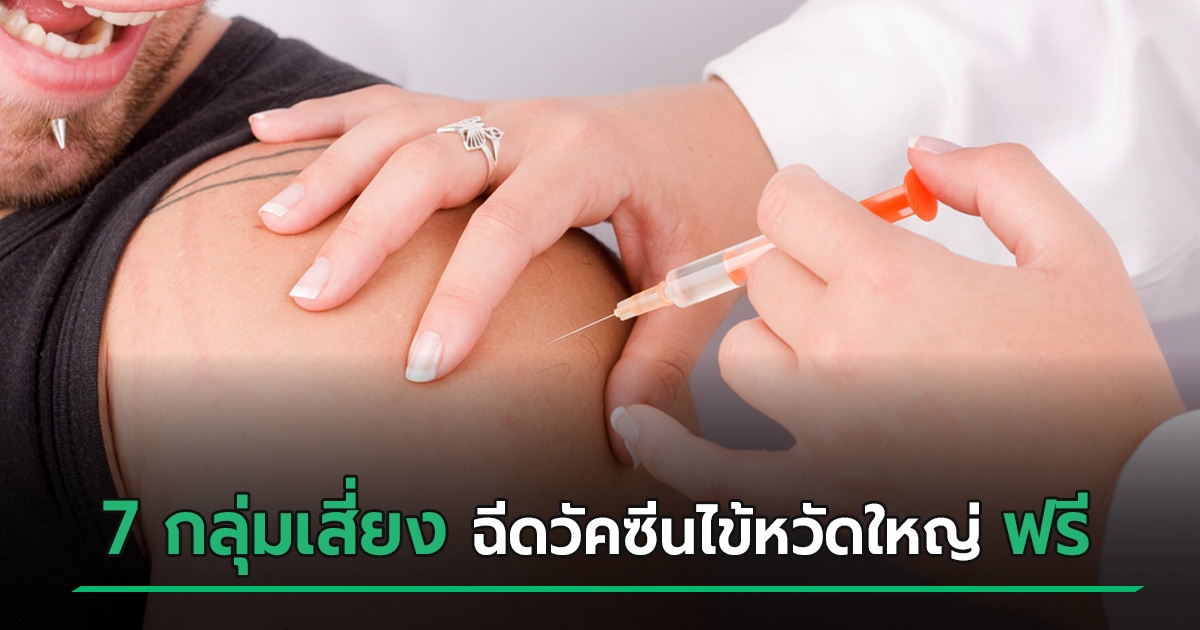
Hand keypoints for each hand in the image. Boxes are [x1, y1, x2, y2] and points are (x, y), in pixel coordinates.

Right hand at [249, 83, 776, 463]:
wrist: (710, 128)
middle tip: (313, 297)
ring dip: (329, 170)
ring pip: (396, 124)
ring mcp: (497, 110)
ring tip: (272, 226)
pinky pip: (388, 104)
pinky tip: (265, 136)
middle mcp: (532, 123)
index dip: (462, 296)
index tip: (423, 365)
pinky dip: (325, 118)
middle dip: (366, 229)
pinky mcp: (475, 111)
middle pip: (431, 160)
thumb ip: (661, 361)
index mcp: (587, 161)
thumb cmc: (700, 197)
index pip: (510, 227)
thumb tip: (624, 438)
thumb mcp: (695, 278)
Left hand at [611, 141, 1183, 601]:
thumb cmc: (1104, 387)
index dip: (811, 198)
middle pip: (764, 275)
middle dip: (808, 264)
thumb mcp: (1078, 252)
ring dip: (777, 340)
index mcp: (894, 285)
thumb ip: (997, 179)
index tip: (840, 213)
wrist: (1121, 512)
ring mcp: (821, 431)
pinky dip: (671, 453)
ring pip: (742, 356)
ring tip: (836, 347)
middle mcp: (840, 355)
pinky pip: (716, 476)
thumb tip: (918, 154)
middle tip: (864, 281)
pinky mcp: (821, 495)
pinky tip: (633, 430)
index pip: (783, 205)